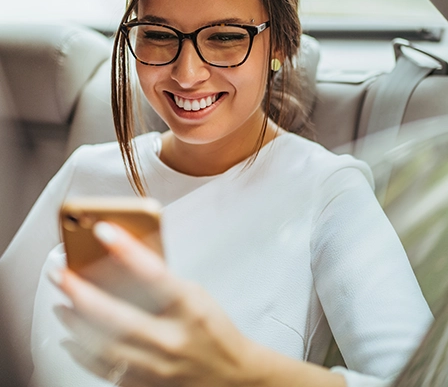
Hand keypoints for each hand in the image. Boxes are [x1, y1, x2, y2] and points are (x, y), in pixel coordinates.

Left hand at [51, 222, 261, 386]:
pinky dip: (82, 353)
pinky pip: (105, 370)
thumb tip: (123, 263)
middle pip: (117, 316)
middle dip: (82, 293)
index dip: (126, 250)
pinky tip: (70, 338)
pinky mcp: (145, 385)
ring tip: (61, 302)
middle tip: (62, 274)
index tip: (104, 231)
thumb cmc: (214, 331)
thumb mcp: (196, 296)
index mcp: (190, 308)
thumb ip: (164, 283)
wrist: (231, 376)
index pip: (154, 274)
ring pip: (104, 345)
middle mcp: (172, 339)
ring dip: (76, 322)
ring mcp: (157, 367)